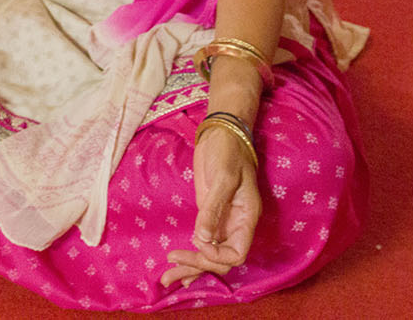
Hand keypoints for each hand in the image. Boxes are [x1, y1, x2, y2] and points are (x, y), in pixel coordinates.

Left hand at [160, 125, 260, 287]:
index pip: (236, 253)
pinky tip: (179, 270)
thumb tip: (201, 239)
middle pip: (219, 260)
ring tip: (166, 280)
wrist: (221, 132)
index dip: (217, 257)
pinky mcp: (207, 215)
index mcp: (246, 218)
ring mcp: (221, 221)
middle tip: (170, 268)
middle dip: (197, 267)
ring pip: (209, 254)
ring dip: (190, 268)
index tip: (198, 244)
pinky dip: (191, 256)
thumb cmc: (229, 152)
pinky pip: (202, 243)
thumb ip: (213, 209)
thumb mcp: (224, 178)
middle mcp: (235, 225)